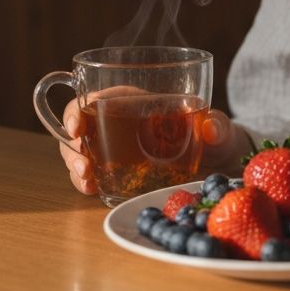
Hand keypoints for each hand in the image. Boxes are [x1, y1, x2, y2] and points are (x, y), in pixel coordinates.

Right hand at [59, 94, 252, 195]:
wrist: (217, 159)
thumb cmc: (212, 133)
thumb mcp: (216, 126)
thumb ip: (216, 124)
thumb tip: (211, 127)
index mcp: (133, 100)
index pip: (92, 99)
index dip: (76, 111)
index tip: (75, 127)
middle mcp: (117, 122)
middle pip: (78, 130)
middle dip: (72, 148)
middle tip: (84, 166)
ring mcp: (114, 148)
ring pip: (80, 154)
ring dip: (76, 169)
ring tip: (88, 182)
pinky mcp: (118, 171)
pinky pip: (94, 175)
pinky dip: (88, 184)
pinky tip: (94, 191)